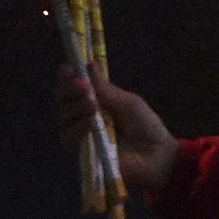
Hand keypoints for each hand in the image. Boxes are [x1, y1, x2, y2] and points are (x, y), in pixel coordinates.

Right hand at [57, 64, 180, 190]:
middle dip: (69, 90)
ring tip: (93, 106)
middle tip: (84, 87)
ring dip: (75, 108)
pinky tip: (90, 123)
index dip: (66, 76)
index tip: (68, 69)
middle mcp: (83, 116)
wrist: (157, 154)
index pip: (71, 86)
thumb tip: (88, 65)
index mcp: (95, 100)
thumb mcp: (128, 103)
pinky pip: (69, 139)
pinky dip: (77, 129)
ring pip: (63, 118)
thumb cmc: (146, 126)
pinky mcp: (84, 153)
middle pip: (62, 101)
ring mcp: (82, 135)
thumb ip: (106, 89)